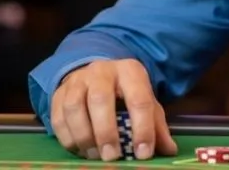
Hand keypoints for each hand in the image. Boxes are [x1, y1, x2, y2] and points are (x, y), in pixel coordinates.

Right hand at [50, 59, 177, 161]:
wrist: (97, 74)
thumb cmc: (125, 93)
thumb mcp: (144, 101)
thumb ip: (156, 124)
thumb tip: (169, 150)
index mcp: (130, 71)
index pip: (139, 99)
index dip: (143, 128)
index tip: (143, 153)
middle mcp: (102, 71)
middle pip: (101, 99)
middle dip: (106, 132)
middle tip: (112, 157)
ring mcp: (78, 80)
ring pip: (75, 107)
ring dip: (84, 136)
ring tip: (95, 156)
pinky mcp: (59, 93)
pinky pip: (58, 117)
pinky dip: (67, 138)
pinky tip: (80, 150)